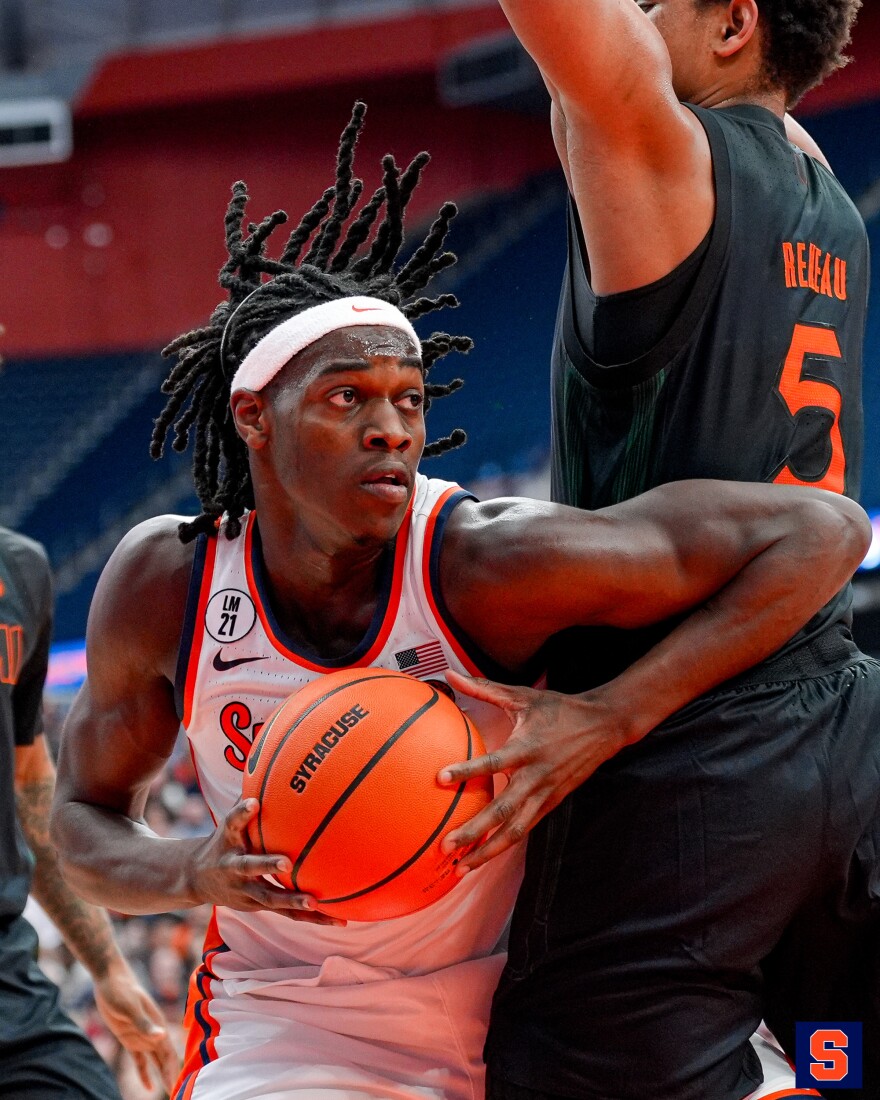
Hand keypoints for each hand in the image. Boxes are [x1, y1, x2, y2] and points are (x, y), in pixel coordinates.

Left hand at [93, 959, 178, 1092]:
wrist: (110, 980)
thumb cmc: (122, 990)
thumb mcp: (131, 1007)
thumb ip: (145, 1023)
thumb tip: (162, 1036)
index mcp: (158, 1025)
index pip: (169, 1054)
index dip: (174, 1070)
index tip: (178, 1087)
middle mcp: (154, 1033)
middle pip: (165, 1060)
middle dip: (171, 1076)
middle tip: (177, 1094)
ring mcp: (142, 1036)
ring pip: (155, 1061)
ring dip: (162, 1075)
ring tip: (170, 1092)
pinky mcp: (130, 1038)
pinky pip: (140, 1060)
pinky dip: (144, 1074)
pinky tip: (148, 1088)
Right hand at [186, 799, 345, 925]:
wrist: (194, 878)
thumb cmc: (223, 840)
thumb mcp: (228, 821)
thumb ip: (246, 800)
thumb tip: (267, 762)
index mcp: (227, 841)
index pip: (231, 823)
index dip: (241, 813)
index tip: (251, 803)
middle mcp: (233, 867)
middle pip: (249, 867)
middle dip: (266, 865)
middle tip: (286, 862)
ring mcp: (244, 890)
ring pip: (270, 898)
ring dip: (292, 901)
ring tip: (316, 903)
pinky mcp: (257, 906)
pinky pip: (286, 912)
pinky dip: (310, 916)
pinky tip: (338, 919)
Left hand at [437, 670, 628, 872]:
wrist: (604, 726)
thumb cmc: (559, 709)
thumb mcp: (522, 696)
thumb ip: (483, 688)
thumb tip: (449, 673)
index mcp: (526, 748)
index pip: (492, 763)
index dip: (467, 771)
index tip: (439, 778)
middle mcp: (535, 776)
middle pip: (501, 811)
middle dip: (473, 831)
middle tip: (445, 844)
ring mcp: (545, 794)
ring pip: (514, 831)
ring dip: (487, 851)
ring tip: (460, 866)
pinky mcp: (552, 803)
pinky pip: (526, 829)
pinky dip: (504, 844)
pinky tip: (484, 856)